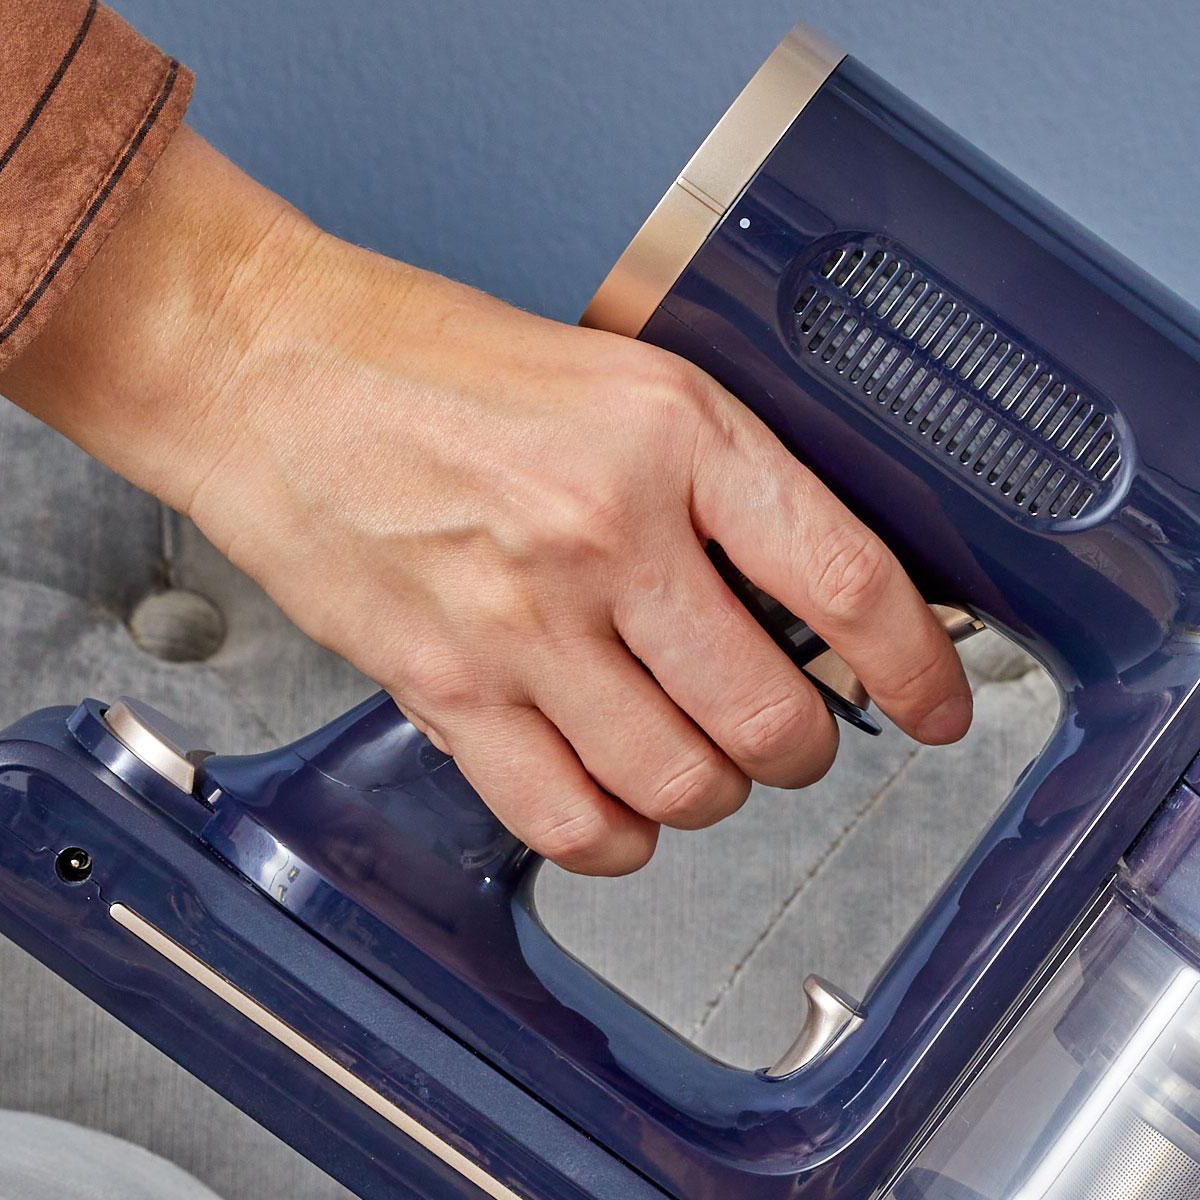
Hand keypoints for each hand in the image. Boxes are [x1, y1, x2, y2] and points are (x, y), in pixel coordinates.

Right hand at [0, 129, 970, 872]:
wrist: (258, 363)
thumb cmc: (427, 362)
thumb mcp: (617, 379)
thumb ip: (716, 487)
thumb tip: (816, 601)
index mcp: (671, 434)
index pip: (845, 580)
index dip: (917, 666)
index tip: (940, 704)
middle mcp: (606, 531)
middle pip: (772, 719)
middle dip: (800, 745)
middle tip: (786, 726)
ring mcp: (522, 622)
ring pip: (686, 785)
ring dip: (711, 793)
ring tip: (693, 753)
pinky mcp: (447, 689)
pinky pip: (574, 822)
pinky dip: (619, 836)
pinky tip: (618, 799)